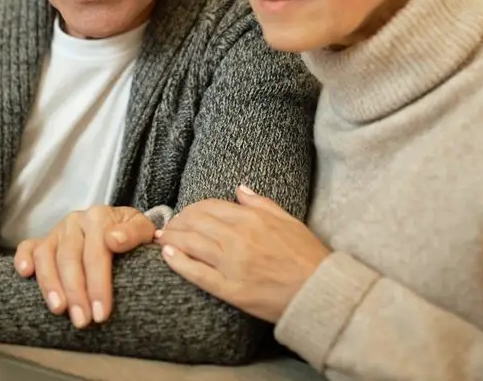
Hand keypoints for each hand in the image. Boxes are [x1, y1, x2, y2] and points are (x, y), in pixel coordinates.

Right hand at [14, 205, 154, 327]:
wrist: (121, 226)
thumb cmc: (131, 234)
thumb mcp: (143, 229)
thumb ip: (134, 233)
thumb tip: (114, 239)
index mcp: (99, 217)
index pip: (97, 253)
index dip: (98, 285)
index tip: (102, 313)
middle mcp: (75, 221)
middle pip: (70, 258)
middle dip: (76, 293)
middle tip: (82, 320)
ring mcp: (57, 231)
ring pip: (46, 255)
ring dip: (50, 284)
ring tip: (58, 309)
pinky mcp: (43, 239)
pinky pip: (27, 246)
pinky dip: (23, 258)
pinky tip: (24, 274)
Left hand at [154, 185, 329, 322]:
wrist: (319, 292)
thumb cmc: (307, 256)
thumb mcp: (288, 220)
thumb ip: (261, 204)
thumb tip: (239, 189)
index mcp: (252, 219)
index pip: (210, 207)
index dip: (193, 209)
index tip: (185, 213)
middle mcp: (238, 239)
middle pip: (196, 223)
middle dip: (178, 222)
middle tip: (169, 225)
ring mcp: (232, 265)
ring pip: (191, 244)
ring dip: (172, 238)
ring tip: (163, 238)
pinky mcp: (230, 290)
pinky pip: (197, 273)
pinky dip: (179, 262)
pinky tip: (168, 255)